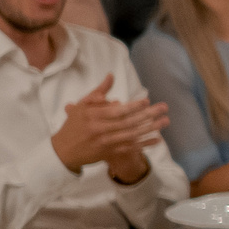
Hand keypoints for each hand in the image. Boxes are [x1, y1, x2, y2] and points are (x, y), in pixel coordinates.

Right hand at [52, 78, 169, 181]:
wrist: (63, 150)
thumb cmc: (74, 124)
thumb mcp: (82, 106)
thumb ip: (99, 91)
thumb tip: (111, 75)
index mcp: (92, 116)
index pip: (116, 111)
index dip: (133, 106)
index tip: (147, 101)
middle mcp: (99, 130)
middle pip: (128, 122)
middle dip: (148, 115)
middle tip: (164, 107)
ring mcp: (105, 143)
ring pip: (131, 135)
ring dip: (150, 128)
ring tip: (165, 121)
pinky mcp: (109, 153)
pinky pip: (130, 149)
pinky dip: (144, 144)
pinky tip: (158, 139)